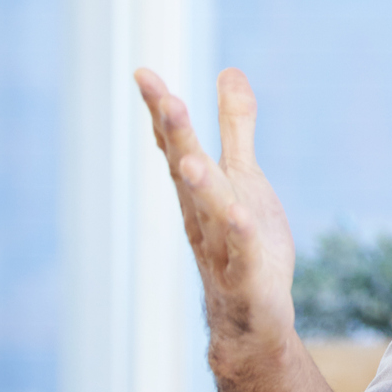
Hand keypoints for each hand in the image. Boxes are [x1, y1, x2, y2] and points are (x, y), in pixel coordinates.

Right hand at [134, 67, 298, 372]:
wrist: (247, 320)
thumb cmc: (241, 243)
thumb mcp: (241, 176)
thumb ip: (235, 126)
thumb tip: (230, 70)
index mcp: (201, 187)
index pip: (176, 144)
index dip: (160, 110)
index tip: (143, 73)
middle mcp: (204, 213)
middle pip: (186, 170)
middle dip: (176, 134)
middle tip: (164, 98)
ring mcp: (222, 245)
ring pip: (210, 212)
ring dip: (200, 187)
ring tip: (190, 160)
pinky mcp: (248, 276)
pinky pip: (244, 255)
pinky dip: (242, 238)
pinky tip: (242, 219)